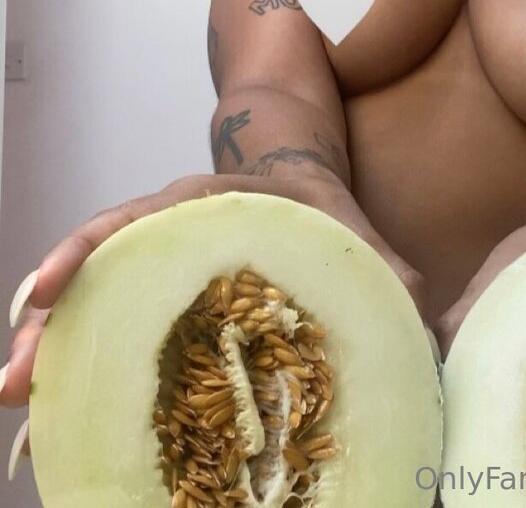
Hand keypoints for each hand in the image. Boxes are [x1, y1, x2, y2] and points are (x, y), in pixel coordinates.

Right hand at [1, 171, 425, 429]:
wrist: (302, 186)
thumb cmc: (321, 209)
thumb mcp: (352, 228)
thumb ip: (385, 268)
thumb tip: (422, 317)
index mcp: (208, 198)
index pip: (137, 215)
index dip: (88, 251)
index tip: (46, 291)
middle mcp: (167, 224)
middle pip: (97, 261)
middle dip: (53, 316)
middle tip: (16, 377)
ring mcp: (156, 254)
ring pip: (92, 289)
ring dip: (53, 339)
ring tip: (20, 395)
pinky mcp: (158, 288)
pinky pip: (110, 311)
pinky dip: (83, 348)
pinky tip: (60, 400)